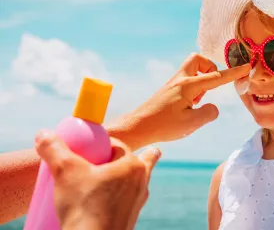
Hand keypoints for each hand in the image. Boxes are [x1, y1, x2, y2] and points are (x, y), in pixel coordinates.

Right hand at [35, 131, 160, 229]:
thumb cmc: (84, 207)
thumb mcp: (64, 172)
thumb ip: (53, 149)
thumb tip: (43, 134)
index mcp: (132, 167)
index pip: (118, 146)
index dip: (103, 143)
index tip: (91, 147)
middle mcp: (140, 183)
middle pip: (139, 163)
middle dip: (145, 156)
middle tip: (150, 151)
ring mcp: (137, 202)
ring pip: (137, 182)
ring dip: (134, 177)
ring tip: (140, 172)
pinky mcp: (129, 219)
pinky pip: (129, 201)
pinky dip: (125, 196)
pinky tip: (116, 201)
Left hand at [107, 53, 250, 149]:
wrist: (138, 126)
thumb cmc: (163, 125)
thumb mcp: (191, 123)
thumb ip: (209, 113)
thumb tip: (213, 107)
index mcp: (188, 85)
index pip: (216, 77)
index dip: (233, 73)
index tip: (246, 66)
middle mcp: (180, 80)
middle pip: (198, 59)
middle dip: (210, 68)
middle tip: (210, 87)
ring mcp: (172, 84)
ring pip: (191, 69)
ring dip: (201, 80)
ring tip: (197, 102)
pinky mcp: (168, 90)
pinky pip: (185, 80)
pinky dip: (193, 87)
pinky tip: (188, 106)